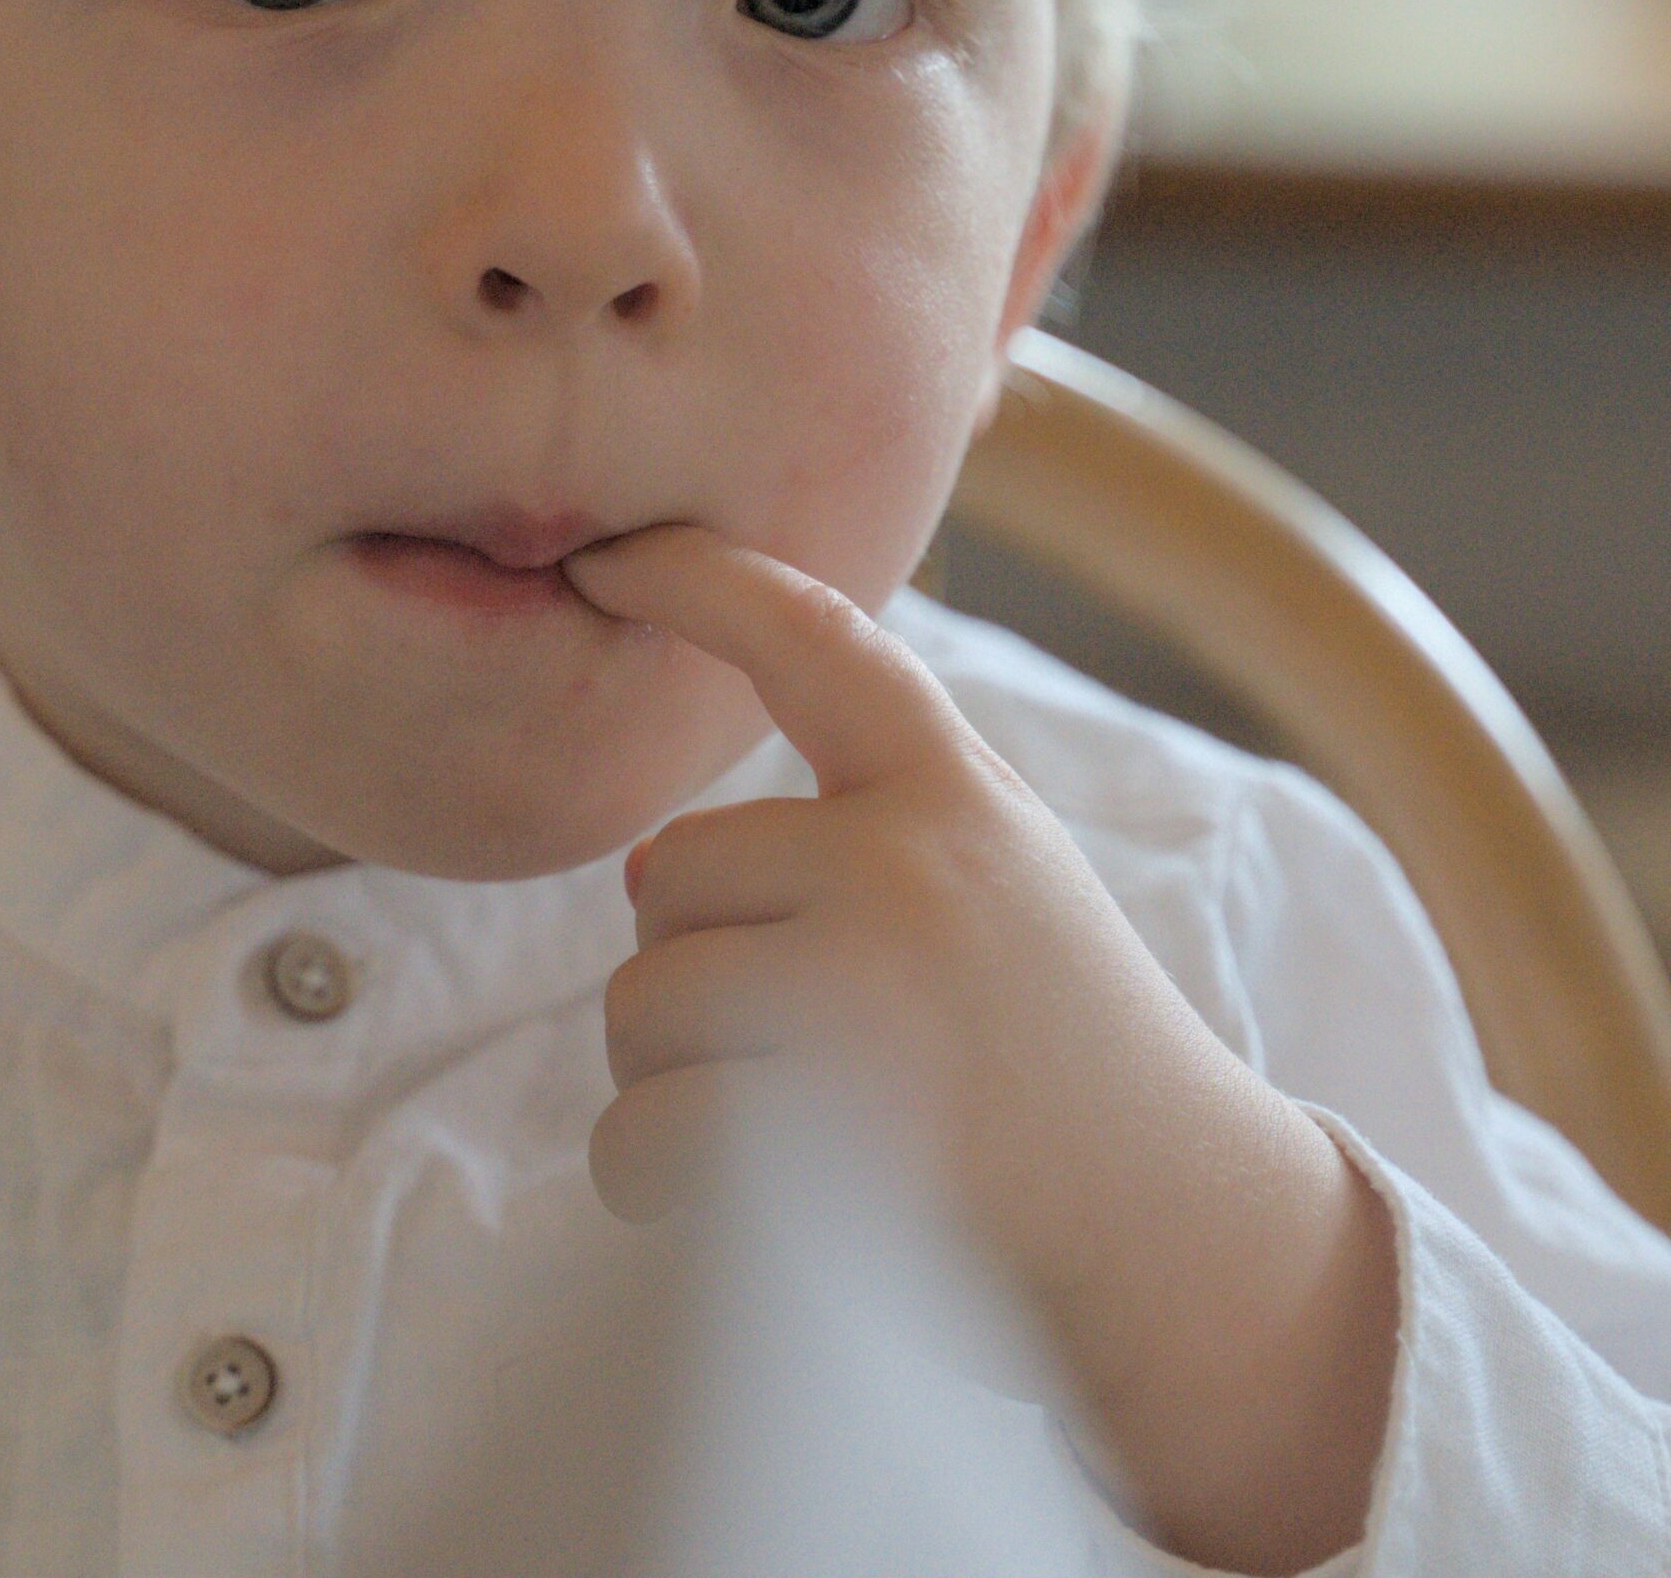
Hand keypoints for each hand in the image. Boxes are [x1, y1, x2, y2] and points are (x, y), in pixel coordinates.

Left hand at [560, 522, 1399, 1577]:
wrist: (1185, 1235)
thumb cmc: (1059, 1050)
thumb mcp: (1003, 875)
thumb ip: (858, 828)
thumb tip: (639, 866)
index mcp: (953, 793)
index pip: (813, 640)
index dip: (698, 578)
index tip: (606, 557)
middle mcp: (910, 868)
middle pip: (668, 873)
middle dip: (692, 962)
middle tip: (800, 1038)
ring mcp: (870, 998)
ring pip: (640, 1002)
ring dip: (668, 1075)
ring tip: (785, 1118)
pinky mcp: (832, 1138)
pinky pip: (643, 1130)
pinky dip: (647, 1178)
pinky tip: (721, 1202)